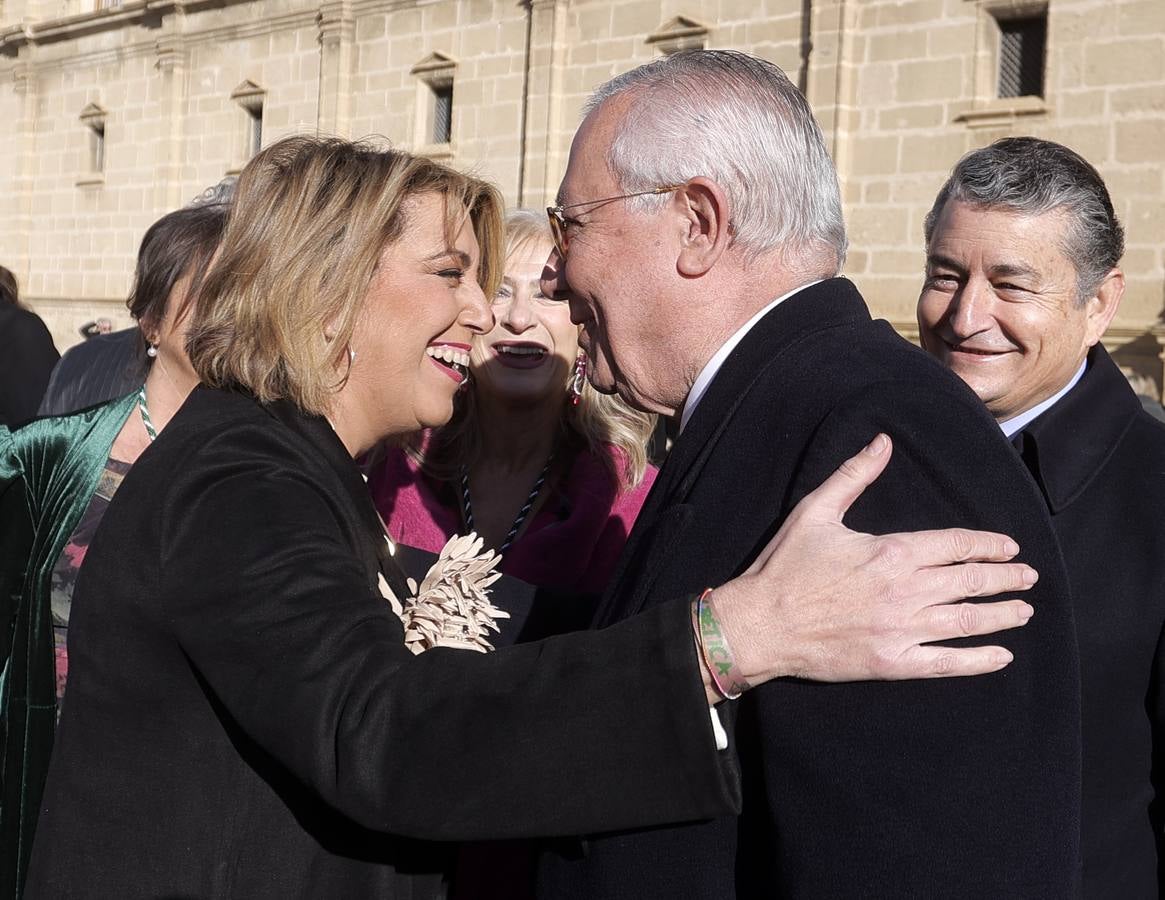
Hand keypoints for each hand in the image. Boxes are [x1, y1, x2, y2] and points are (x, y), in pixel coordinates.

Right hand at [708, 434, 1035, 690]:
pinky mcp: (891, 662)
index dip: (989, 545)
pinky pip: (946, 663)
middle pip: (972, 582)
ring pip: (968, 620)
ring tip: (1023, 611)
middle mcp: (905, 590)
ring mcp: (901, 629)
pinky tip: (1001, 656)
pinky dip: (978, 660)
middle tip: (1028, 578)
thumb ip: (854, 475)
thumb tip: (883, 441)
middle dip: (1006, 579)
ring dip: (1002, 615)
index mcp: (892, 551)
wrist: (760, 623)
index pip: (957, 545)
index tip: (1010, 548)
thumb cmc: (785, 566)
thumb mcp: (816, 511)